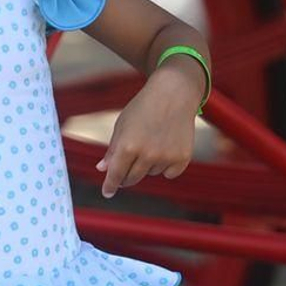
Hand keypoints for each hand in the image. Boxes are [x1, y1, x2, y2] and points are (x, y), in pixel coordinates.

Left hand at [96, 65, 199, 198]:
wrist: (174, 93)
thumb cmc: (144, 108)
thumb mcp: (122, 125)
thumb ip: (113, 149)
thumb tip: (102, 169)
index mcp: (127, 146)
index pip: (115, 175)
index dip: (110, 185)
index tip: (107, 192)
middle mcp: (147, 155)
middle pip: (132, 179)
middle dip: (127, 175)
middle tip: (129, 163)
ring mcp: (166, 157)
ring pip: (151, 173)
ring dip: (149, 164)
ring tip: (153, 140)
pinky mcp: (182, 158)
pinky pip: (169, 173)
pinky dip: (167, 165)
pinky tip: (168, 146)